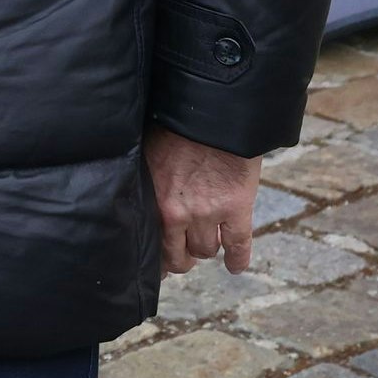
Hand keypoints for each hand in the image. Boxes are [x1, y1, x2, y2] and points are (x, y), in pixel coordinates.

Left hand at [144, 129, 261, 276]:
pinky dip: (238, 258)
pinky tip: (235, 266)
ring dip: (206, 250)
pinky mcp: (236, 208)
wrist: (213, 110)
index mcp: (152, 199)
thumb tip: (140, 195)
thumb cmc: (175, 124)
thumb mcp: (149, 153)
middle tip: (185, 255)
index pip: (149, 243)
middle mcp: (177, 213)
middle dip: (181, 258)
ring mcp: (208, 213)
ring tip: (208, 246)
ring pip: (205, 250)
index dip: (155, 257)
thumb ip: (148, 182)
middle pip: (178, 255)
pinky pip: (238, 244)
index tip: (156, 263)